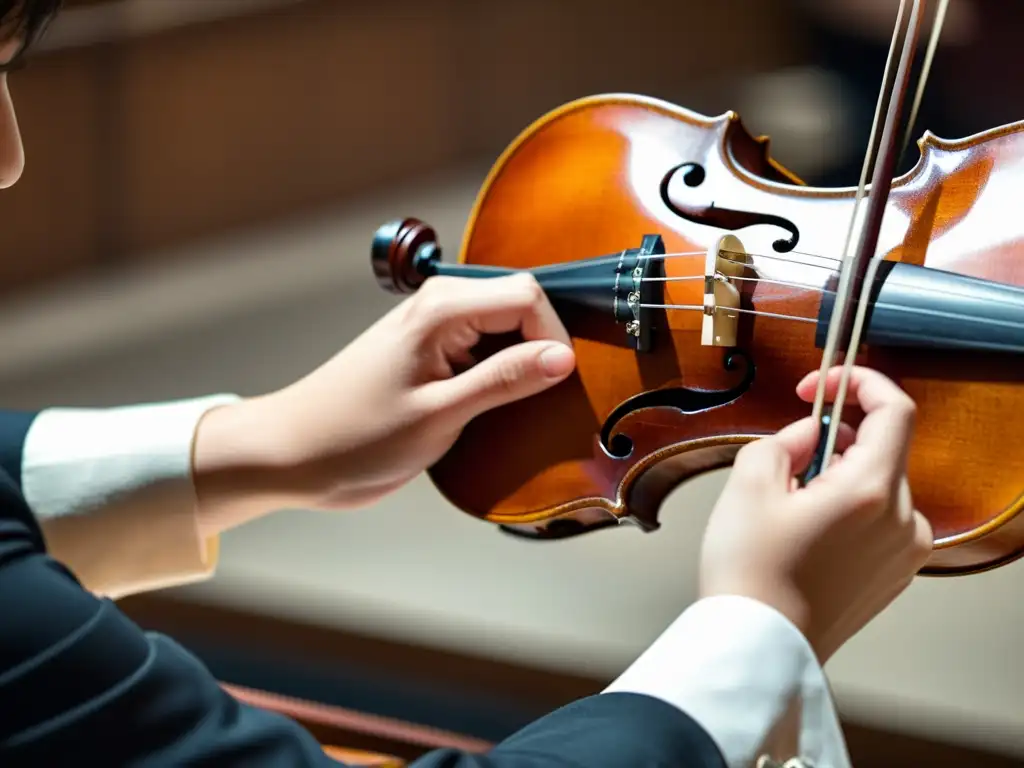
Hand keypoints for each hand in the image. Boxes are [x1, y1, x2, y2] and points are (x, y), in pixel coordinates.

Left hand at [192, 274, 575, 533]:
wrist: (293, 455)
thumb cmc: (353, 436)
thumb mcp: (438, 414)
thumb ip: (504, 380)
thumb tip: (562, 357)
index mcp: (441, 309)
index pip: (528, 296)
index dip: (552, 337)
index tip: (554, 383)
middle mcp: (440, 308)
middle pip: (521, 307)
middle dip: (541, 348)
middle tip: (536, 399)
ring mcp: (435, 330)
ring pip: (507, 330)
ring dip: (522, 365)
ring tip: (513, 408)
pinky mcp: (432, 356)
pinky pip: (486, 352)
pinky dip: (501, 376)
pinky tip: (492, 408)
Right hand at [698, 365, 932, 661]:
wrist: (758, 645)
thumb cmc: (750, 574)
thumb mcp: (749, 483)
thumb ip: (784, 439)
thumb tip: (809, 435)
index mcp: (870, 491)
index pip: (894, 410)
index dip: (858, 382)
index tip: (821, 385)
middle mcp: (900, 520)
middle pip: (880, 449)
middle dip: (834, 439)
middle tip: (785, 460)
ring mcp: (902, 551)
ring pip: (876, 484)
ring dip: (838, 477)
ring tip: (788, 508)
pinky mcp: (893, 574)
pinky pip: (877, 519)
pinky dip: (846, 509)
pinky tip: (805, 534)